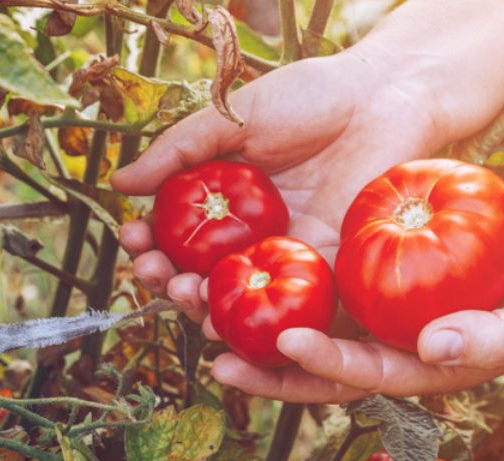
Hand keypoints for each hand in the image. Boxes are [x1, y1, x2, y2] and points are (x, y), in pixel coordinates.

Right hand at [111, 45, 449, 319]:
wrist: (385, 99)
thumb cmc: (310, 98)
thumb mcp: (233, 117)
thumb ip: (179, 151)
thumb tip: (119, 183)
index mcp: (224, 202)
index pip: (174, 236)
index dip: (149, 245)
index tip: (133, 240)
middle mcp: (250, 237)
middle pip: (198, 276)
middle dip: (167, 282)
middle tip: (156, 274)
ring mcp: (287, 256)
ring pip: (236, 298)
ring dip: (202, 306)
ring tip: (186, 295)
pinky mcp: (328, 271)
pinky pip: (288, 306)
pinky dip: (257, 318)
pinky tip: (231, 317)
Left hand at [202, 180, 503, 400]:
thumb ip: (492, 339)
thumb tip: (433, 352)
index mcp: (426, 366)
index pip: (364, 375)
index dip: (322, 365)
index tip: (286, 341)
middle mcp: (397, 341)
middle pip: (321, 361)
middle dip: (267, 364)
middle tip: (212, 352)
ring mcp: (388, 305)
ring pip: (316, 316)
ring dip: (264, 316)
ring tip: (210, 304)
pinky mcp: (385, 267)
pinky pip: (332, 271)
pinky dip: (293, 266)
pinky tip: (253, 248)